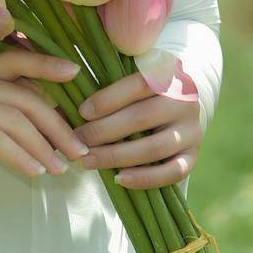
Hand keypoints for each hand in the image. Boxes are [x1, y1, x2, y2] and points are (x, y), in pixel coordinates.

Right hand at [0, 49, 88, 198]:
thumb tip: (45, 119)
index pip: (13, 60)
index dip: (46, 63)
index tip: (76, 72)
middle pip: (22, 95)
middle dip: (57, 124)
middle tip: (79, 150)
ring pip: (13, 118)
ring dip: (43, 146)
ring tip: (61, 168)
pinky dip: (20, 156)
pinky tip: (34, 172)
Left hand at [74, 71, 201, 189]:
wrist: (183, 102)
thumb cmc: (144, 90)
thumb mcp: (130, 80)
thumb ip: (103, 90)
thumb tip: (58, 107)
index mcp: (168, 74)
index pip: (137, 84)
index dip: (108, 99)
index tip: (81, 112)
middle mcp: (184, 101)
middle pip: (142, 118)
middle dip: (104, 132)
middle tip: (77, 141)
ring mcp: (192, 130)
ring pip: (154, 147)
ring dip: (116, 157)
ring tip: (88, 161)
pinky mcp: (194, 155)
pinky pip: (172, 172)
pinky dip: (145, 179)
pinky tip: (118, 179)